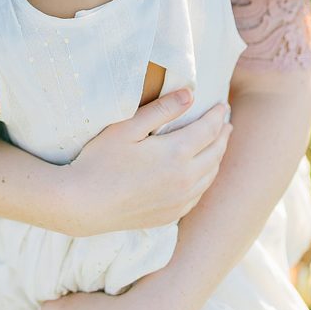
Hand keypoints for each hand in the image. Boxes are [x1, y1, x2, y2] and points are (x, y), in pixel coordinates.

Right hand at [60, 91, 231, 234]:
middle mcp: (185, 179)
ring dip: (218, 156)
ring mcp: (180, 201)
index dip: (217, 115)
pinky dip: (206, 178)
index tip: (222, 104)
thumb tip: (190, 94)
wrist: (85, 205)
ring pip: (210, 175)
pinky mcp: (171, 215)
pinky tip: (201, 173)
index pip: (208, 130)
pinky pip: (199, 194)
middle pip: (215, 152)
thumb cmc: (100, 161)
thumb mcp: (127, 127)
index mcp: (176, 154)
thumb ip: (161, 110)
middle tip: (225, 121)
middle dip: (223, 134)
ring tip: (218, 143)